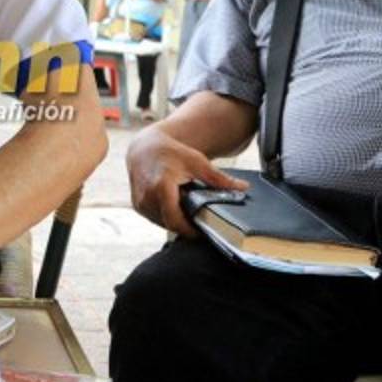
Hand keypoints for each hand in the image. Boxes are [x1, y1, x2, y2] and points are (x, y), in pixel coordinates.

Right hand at [125, 126, 248, 235]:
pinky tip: (176, 205)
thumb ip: (219, 179)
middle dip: (187, 225)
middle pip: (171, 224)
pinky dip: (167, 216)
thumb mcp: (197, 162)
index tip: (205, 232)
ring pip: (163, 223)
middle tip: (201, 220)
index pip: (176, 221)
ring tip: (188, 208)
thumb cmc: (171, 153)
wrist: (145, 148)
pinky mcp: (137, 206)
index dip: (191, 231)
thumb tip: (244, 188)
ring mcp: (140, 203)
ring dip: (177, 220)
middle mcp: (147, 197)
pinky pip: (156, 219)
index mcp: (161, 186)